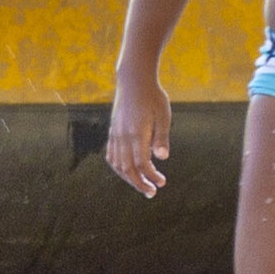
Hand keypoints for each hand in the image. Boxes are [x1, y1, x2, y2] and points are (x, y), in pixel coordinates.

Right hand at [105, 73, 170, 196]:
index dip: (151, 176)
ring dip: (129, 178)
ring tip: (142, 184)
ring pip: (118, 164)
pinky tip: (127, 171)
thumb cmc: (153, 97)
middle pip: (128, 168)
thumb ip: (161, 138)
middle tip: (152, 192)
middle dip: (139, 183)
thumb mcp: (163, 116)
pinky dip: (118, 167)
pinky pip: (111, 155)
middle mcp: (123, 137)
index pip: (142, 163)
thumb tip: (162, 158)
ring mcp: (115, 135)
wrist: (134, 81)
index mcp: (137, 134)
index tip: (162, 182)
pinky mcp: (113, 132)